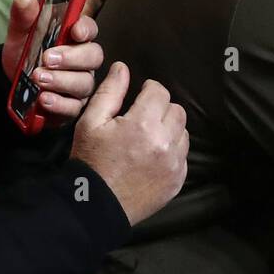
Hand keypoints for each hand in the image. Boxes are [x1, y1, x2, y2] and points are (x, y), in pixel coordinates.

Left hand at [0, 0, 130, 124]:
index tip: (75, 31)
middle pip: (94, 56)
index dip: (86, 29)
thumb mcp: (20, 34)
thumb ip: (24, 17)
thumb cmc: (25, 54)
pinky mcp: (73, 107)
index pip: (90, 29)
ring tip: (38, 78)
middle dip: (72, 57)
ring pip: (84, 83)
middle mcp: (83, 61)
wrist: (11, 84)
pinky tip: (44, 99)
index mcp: (75, 38)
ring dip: (61, 80)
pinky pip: (74, 107)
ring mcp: (80, 84)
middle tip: (47, 58)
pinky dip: (59, 103)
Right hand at [70, 62, 188, 224]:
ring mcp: (174, 162)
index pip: (159, 92)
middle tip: (143, 117)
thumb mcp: (91, 122)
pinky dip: (172, 150)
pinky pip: (183, 154)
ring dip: (169, 128)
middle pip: (176, 110)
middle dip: (160, 108)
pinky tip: (153, 155)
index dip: (149, 90)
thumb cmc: (90, 160)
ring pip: (183, 131)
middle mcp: (164, 142)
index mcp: (142, 124)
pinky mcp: (178, 179)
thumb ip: (110, 92)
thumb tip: (122, 67)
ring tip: (149, 137)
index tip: (140, 95)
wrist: (95, 205)